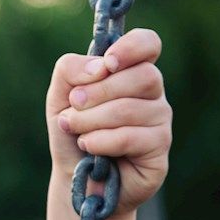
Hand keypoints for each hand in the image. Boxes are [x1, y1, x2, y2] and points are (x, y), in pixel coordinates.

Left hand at [46, 28, 171, 216]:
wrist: (74, 176)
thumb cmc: (71, 130)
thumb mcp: (59, 96)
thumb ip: (71, 70)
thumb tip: (101, 66)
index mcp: (130, 72)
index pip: (149, 44)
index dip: (132, 48)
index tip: (107, 63)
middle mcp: (152, 94)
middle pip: (142, 76)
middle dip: (97, 93)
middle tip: (73, 106)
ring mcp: (160, 121)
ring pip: (131, 109)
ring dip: (91, 120)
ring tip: (73, 130)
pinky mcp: (159, 150)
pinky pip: (132, 137)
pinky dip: (100, 141)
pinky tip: (88, 146)